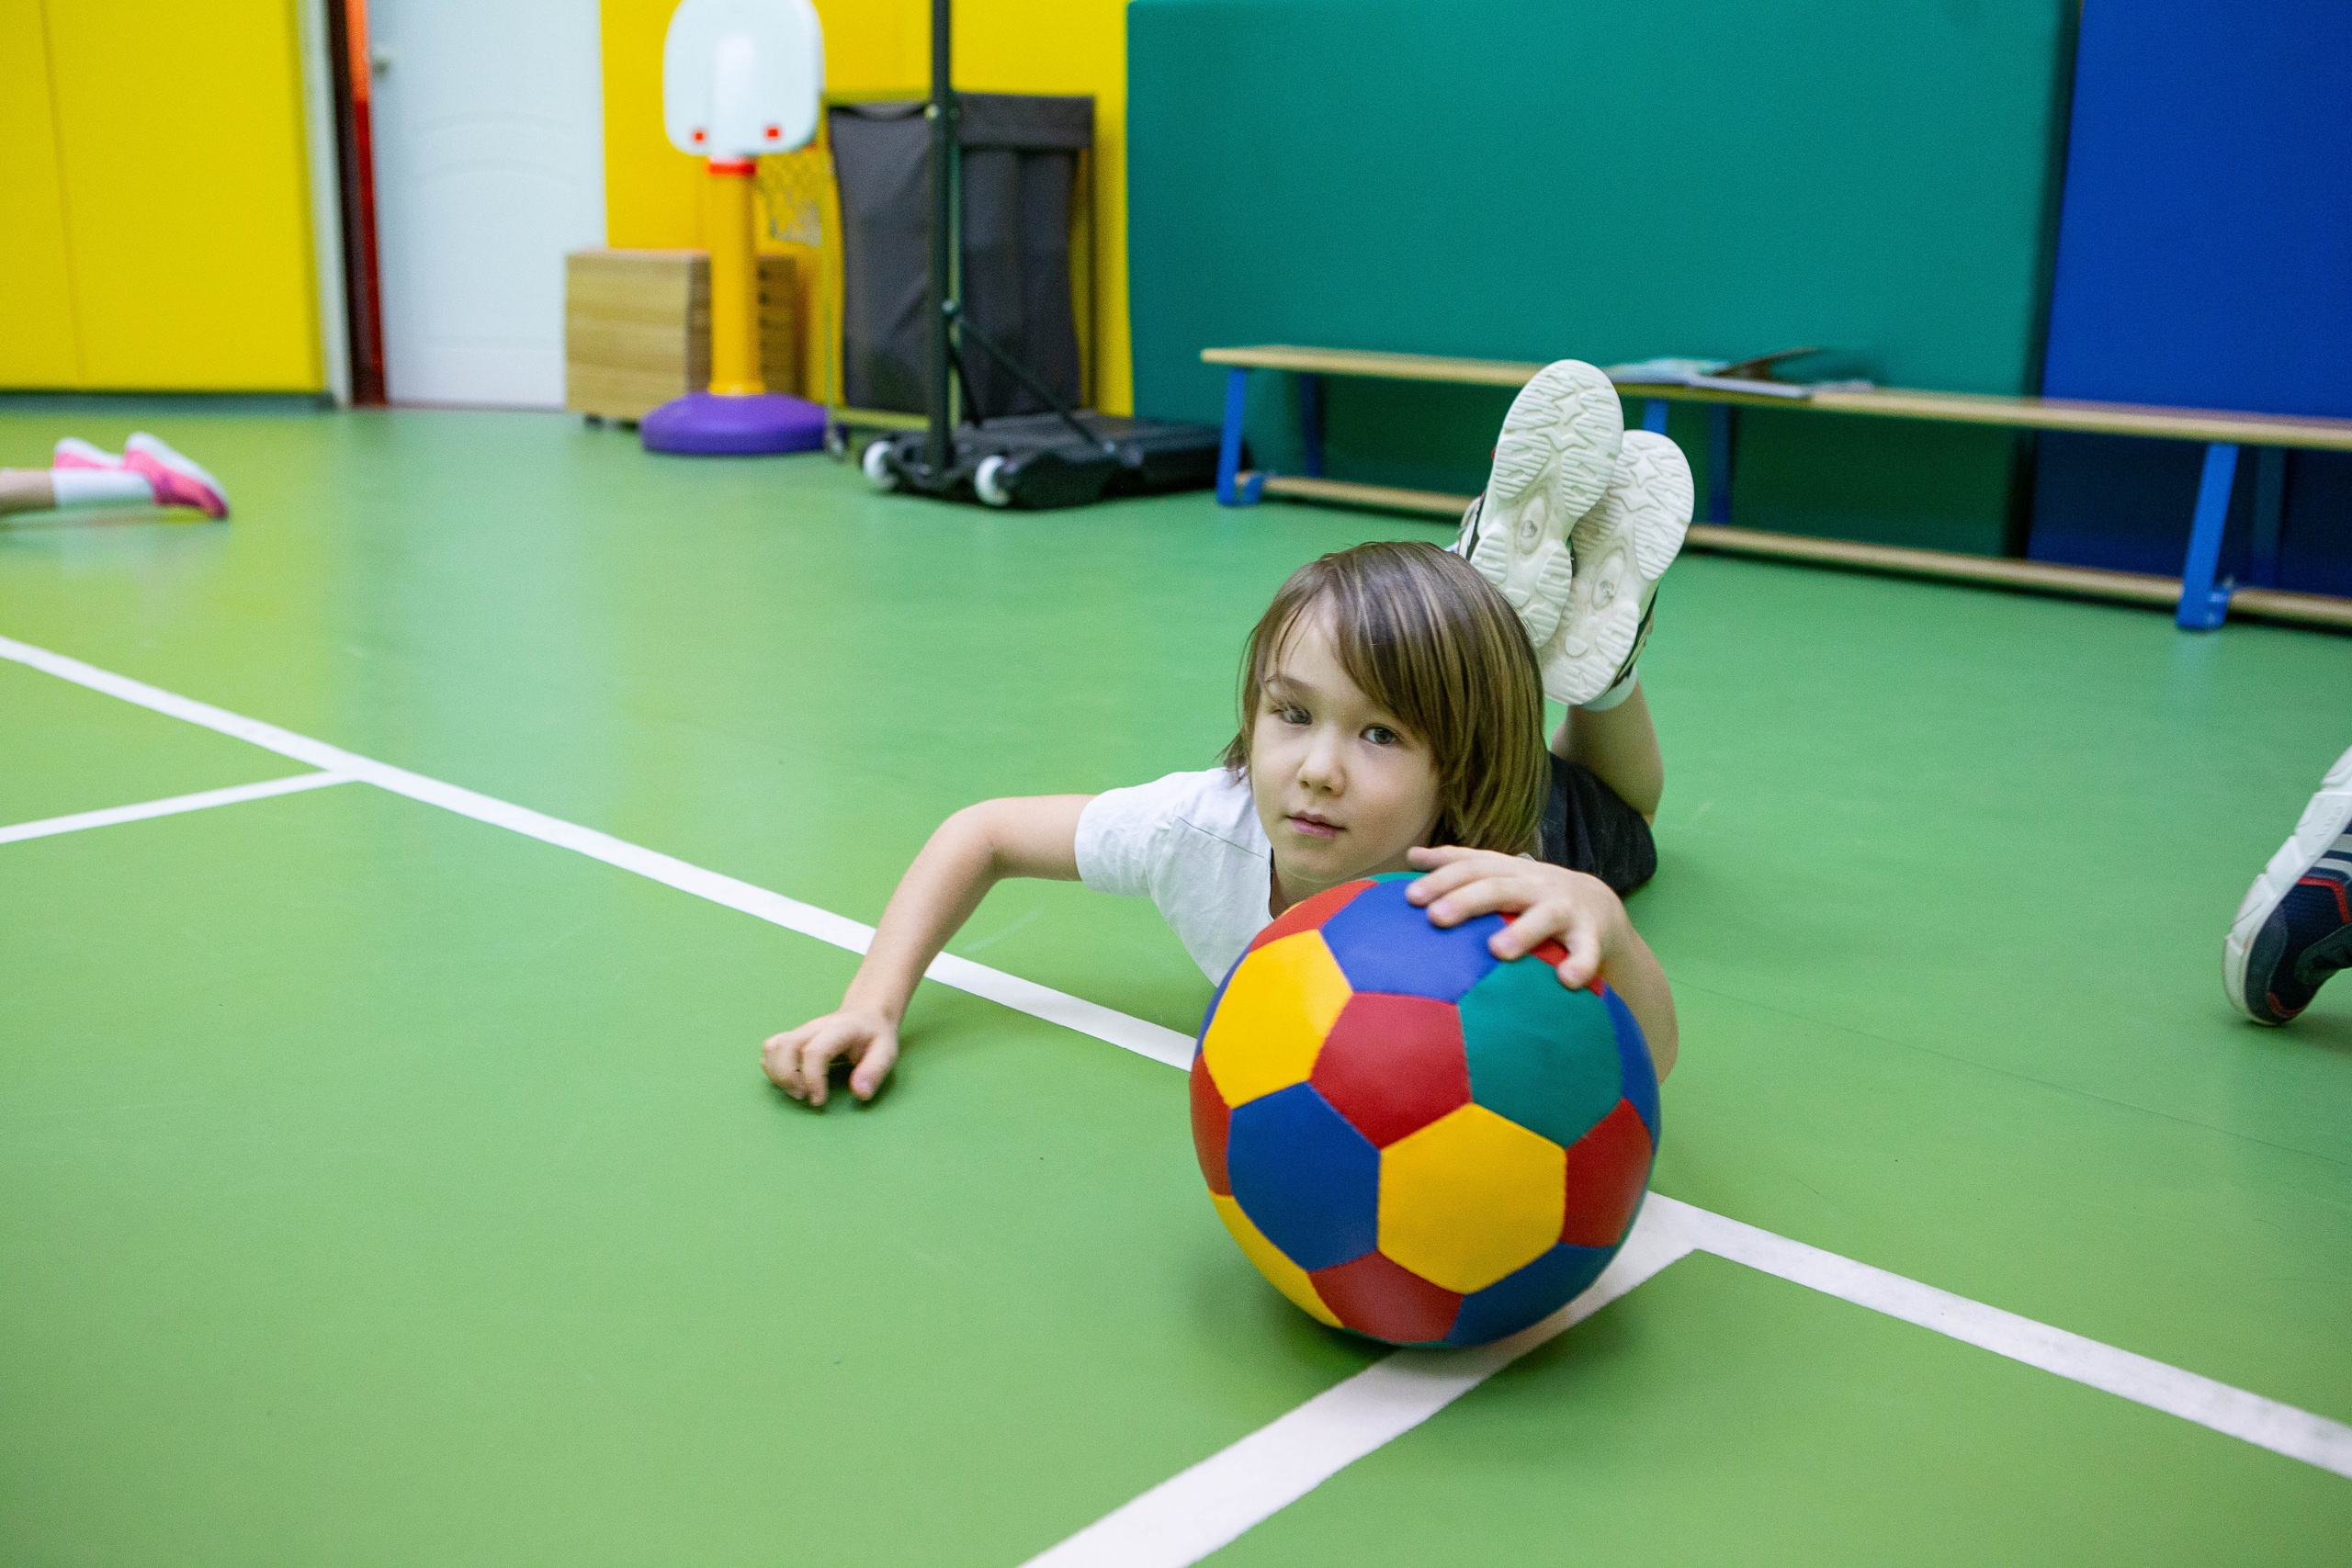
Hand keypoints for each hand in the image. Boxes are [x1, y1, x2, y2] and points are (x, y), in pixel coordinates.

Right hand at [762, 1008, 898, 1105]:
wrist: (866, 1014)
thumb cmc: (875, 1036)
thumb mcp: (886, 1051)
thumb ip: (874, 1071)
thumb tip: (860, 1093)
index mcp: (840, 1029)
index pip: (815, 1051)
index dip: (812, 1079)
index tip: (820, 1100)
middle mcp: (815, 1027)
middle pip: (784, 1046)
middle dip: (787, 1078)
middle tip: (805, 1096)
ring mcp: (801, 1031)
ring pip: (771, 1046)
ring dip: (777, 1074)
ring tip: (797, 1089)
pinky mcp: (793, 1037)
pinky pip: (770, 1050)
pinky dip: (773, 1069)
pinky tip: (792, 1080)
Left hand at [1404, 845, 1629, 989]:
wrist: (1599, 905)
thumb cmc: (1533, 893)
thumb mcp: (1500, 873)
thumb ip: (1460, 864)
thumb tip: (1412, 855)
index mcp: (1509, 872)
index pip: (1472, 868)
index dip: (1442, 879)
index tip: (1410, 897)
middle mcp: (1536, 886)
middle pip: (1499, 889)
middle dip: (1467, 901)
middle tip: (1436, 918)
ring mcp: (1565, 910)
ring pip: (1544, 917)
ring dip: (1522, 932)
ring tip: (1497, 950)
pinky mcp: (1592, 936)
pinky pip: (1588, 952)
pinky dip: (1581, 964)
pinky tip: (1567, 981)